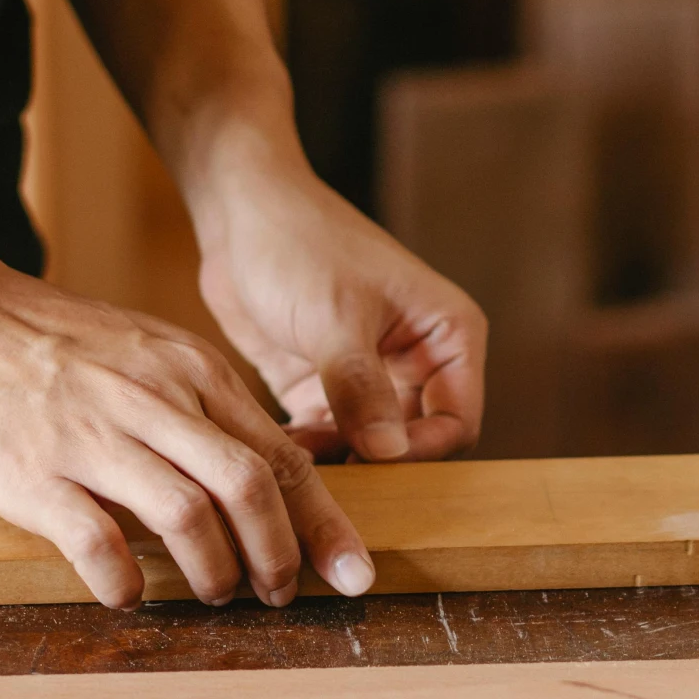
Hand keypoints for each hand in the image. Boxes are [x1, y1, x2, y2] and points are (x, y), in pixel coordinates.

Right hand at [0, 256, 376, 610]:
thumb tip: (259, 475)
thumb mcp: (149, 352)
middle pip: (252, 486)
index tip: (349, 568)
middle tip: (281, 594)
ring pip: (189, 517)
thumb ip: (202, 405)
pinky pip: (98, 544)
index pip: (281, 453)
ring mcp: (95, 438)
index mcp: (191, 372)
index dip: (324, 521)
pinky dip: (124, 582)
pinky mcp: (37, 474)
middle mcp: (154, 401)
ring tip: (214, 593)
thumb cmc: (54, 344)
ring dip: (214, 571)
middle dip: (281, 555)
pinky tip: (126, 595)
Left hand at [192, 161, 486, 462]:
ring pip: (370, 448)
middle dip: (377, 467)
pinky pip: (329, 438)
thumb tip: (388, 454)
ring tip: (295, 473)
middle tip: (332, 486)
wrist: (240, 212)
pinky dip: (308, 453)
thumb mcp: (334, 316)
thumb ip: (361, 388)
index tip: (372, 464)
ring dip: (338, 464)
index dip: (422, 452)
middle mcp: (419, 361)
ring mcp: (371, 378)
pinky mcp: (325, 388)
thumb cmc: (299, 243)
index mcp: (448, 335)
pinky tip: (274, 457)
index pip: (458, 422)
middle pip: (416, 444)